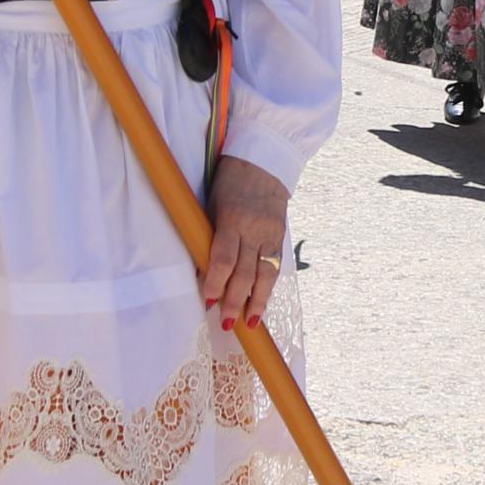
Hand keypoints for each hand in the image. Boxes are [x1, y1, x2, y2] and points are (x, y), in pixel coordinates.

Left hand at [198, 155, 289, 329]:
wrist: (263, 160)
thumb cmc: (229, 181)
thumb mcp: (212, 203)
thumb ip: (210, 234)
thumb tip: (203, 269)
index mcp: (232, 218)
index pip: (224, 258)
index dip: (216, 282)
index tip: (207, 300)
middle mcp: (255, 229)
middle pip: (246, 273)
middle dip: (235, 301)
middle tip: (226, 324)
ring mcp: (271, 233)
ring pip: (265, 274)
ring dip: (257, 301)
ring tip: (251, 323)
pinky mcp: (281, 235)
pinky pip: (275, 266)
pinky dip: (268, 287)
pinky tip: (262, 303)